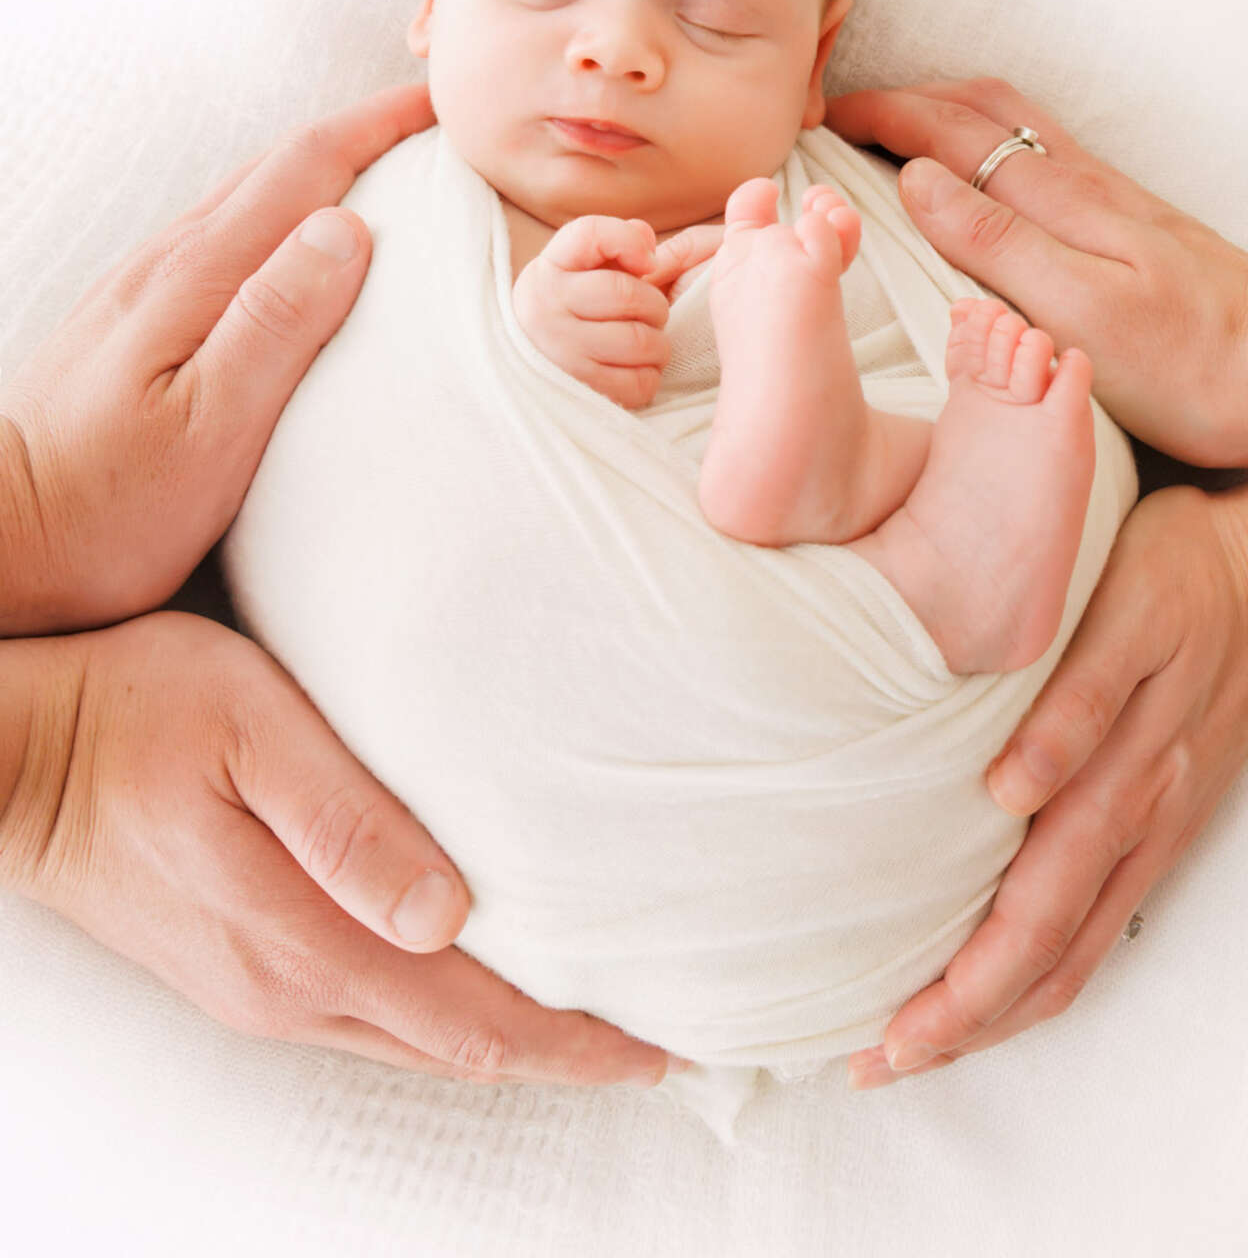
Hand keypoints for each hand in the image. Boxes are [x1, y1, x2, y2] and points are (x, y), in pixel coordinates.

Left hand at [0, 82, 436, 636]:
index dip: (379, 126)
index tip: (447, 102)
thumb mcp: (210, 428)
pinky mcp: (131, 323)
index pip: (304, 168)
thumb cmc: (107, 509)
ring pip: (246, 200)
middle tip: (435, 125)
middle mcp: (166, 264)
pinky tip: (297, 246)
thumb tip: (348, 226)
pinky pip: (223, 239)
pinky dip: (280, 218)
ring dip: (319, 171)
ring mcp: (142, 289)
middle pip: (276, 168)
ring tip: (385, 172)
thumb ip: (277, 322)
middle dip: (360, 134)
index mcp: (196, 277)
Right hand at [0, 612, 675, 1088]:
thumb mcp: (252, 735)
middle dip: (557, 1055)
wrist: (13, 755)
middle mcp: (290, 988)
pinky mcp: (231, 968)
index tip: (660, 1052)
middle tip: (649, 1049)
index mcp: (309, 940)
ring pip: (411, 1041)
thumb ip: (350, 826)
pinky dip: (439, 1019)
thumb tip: (451, 915)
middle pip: (454, 1047)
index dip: (572, 1044)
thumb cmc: (138, 716)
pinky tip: (463, 988)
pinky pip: (365, 1018)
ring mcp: (254, 988)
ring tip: (579, 1025)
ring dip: (500, 1040)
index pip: (473, 1018)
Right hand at [513, 215, 721, 408]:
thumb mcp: (575, 268)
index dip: (629, 241)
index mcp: (549, 270)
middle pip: (629, 294)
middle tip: (651, 314)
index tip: (646, 262)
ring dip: (658, 343)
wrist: (519, 367)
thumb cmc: (564, 309)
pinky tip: (637, 368)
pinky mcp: (581, 391)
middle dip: (655, 304)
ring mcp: (562, 353)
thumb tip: (649, 246)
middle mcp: (548, 309)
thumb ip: (613, 243)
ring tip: (648, 342)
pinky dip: (649, 376)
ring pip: (641, 341)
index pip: (591, 233)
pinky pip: (639, 383)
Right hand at [825, 78, 1247, 467]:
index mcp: (1057, 198)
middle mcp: (1078, 182)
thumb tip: (915, 176)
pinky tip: (975, 171)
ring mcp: (1104, 196)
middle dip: (900, 98)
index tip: (816, 118)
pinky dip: (983, 141)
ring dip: (942, 110)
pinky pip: (1034, 153)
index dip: (878, 116)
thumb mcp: (1077, 310)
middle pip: (977, 106)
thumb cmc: (1187, 364)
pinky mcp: (1122, 220)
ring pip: (1008, 122)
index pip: (947, 131)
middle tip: (835, 114)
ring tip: (890, 128)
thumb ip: (995, 240)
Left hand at [847, 482, 1247, 1087]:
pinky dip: (1048, 968)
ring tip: (925, 1047)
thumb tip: (1008, 790)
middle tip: (878, 1063)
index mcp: (1115, 778)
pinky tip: (1003, 983)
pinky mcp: (1165, 816)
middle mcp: (1135, 820)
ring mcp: (1154, 826)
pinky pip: (1103, 918)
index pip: (1030, 916)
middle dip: (962, 1022)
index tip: (890, 1033)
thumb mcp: (1124, 614)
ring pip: (1075, 950)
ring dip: (1000, 1010)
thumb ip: (1073, 702)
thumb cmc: (1175, 573)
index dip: (962, 988)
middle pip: (1045, 954)